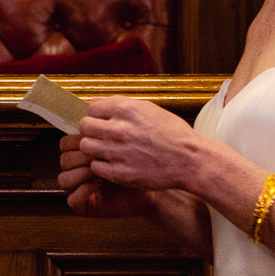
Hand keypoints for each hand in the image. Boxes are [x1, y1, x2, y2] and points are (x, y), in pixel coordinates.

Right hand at [58, 132, 156, 217]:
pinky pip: (72, 200)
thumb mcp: (125, 138)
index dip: (79, 139)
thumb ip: (108, 125)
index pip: (66, 142)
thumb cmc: (143, 162)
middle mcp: (79, 170)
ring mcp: (80, 188)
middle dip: (81, 155)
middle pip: (64, 158)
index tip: (98, 136)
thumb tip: (94, 103)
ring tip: (99, 169)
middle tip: (100, 154)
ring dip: (81, 172)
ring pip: (64, 178)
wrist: (157, 186)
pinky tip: (98, 184)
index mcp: (84, 153)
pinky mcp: (86, 205)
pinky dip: (83, 191)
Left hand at [74, 96, 204, 191]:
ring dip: (95, 148)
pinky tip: (115, 163)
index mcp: (126, 110)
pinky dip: (102, 165)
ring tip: (108, 150)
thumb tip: (95, 102)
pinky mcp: (120, 173)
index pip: (91, 108)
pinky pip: (95, 166)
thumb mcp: (149, 109)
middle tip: (104, 136)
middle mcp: (119, 129)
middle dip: (92, 130)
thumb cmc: (172, 134)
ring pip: (86, 146)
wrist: (189, 160)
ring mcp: (118, 152)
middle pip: (84, 126)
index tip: (104, 122)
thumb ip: (121, 104)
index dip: (97, 115)